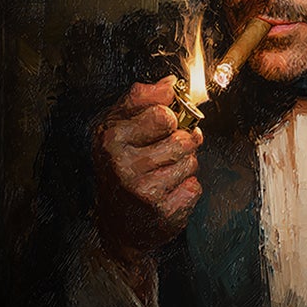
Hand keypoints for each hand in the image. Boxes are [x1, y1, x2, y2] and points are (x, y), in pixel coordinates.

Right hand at [92, 80, 201, 262]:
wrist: (117, 223)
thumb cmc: (119, 167)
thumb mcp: (118, 126)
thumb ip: (142, 99)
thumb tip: (171, 83)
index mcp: (111, 138)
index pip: (164, 113)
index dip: (169, 118)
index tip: (160, 126)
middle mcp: (124, 165)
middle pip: (183, 138)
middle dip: (181, 142)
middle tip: (163, 151)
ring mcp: (144, 190)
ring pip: (191, 161)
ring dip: (184, 165)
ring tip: (163, 173)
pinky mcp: (163, 211)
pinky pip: (195, 187)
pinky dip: (186, 188)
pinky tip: (167, 193)